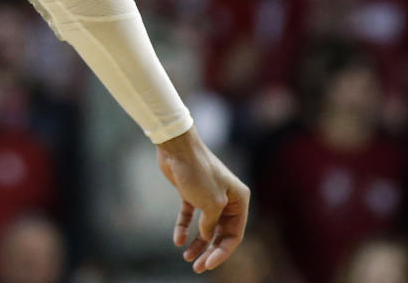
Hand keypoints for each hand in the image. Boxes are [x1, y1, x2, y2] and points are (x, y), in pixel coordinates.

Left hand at [156, 128, 249, 273]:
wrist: (176, 147)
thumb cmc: (198, 172)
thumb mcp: (210, 204)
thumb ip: (211, 224)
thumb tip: (206, 237)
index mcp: (239, 200)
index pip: (235, 234)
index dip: (222, 252)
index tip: (209, 265)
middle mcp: (227, 199)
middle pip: (220, 232)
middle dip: (209, 251)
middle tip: (197, 267)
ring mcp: (208, 196)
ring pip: (205, 226)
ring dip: (198, 243)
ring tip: (187, 257)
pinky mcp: (191, 192)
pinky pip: (189, 215)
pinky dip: (184, 227)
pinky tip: (178, 240)